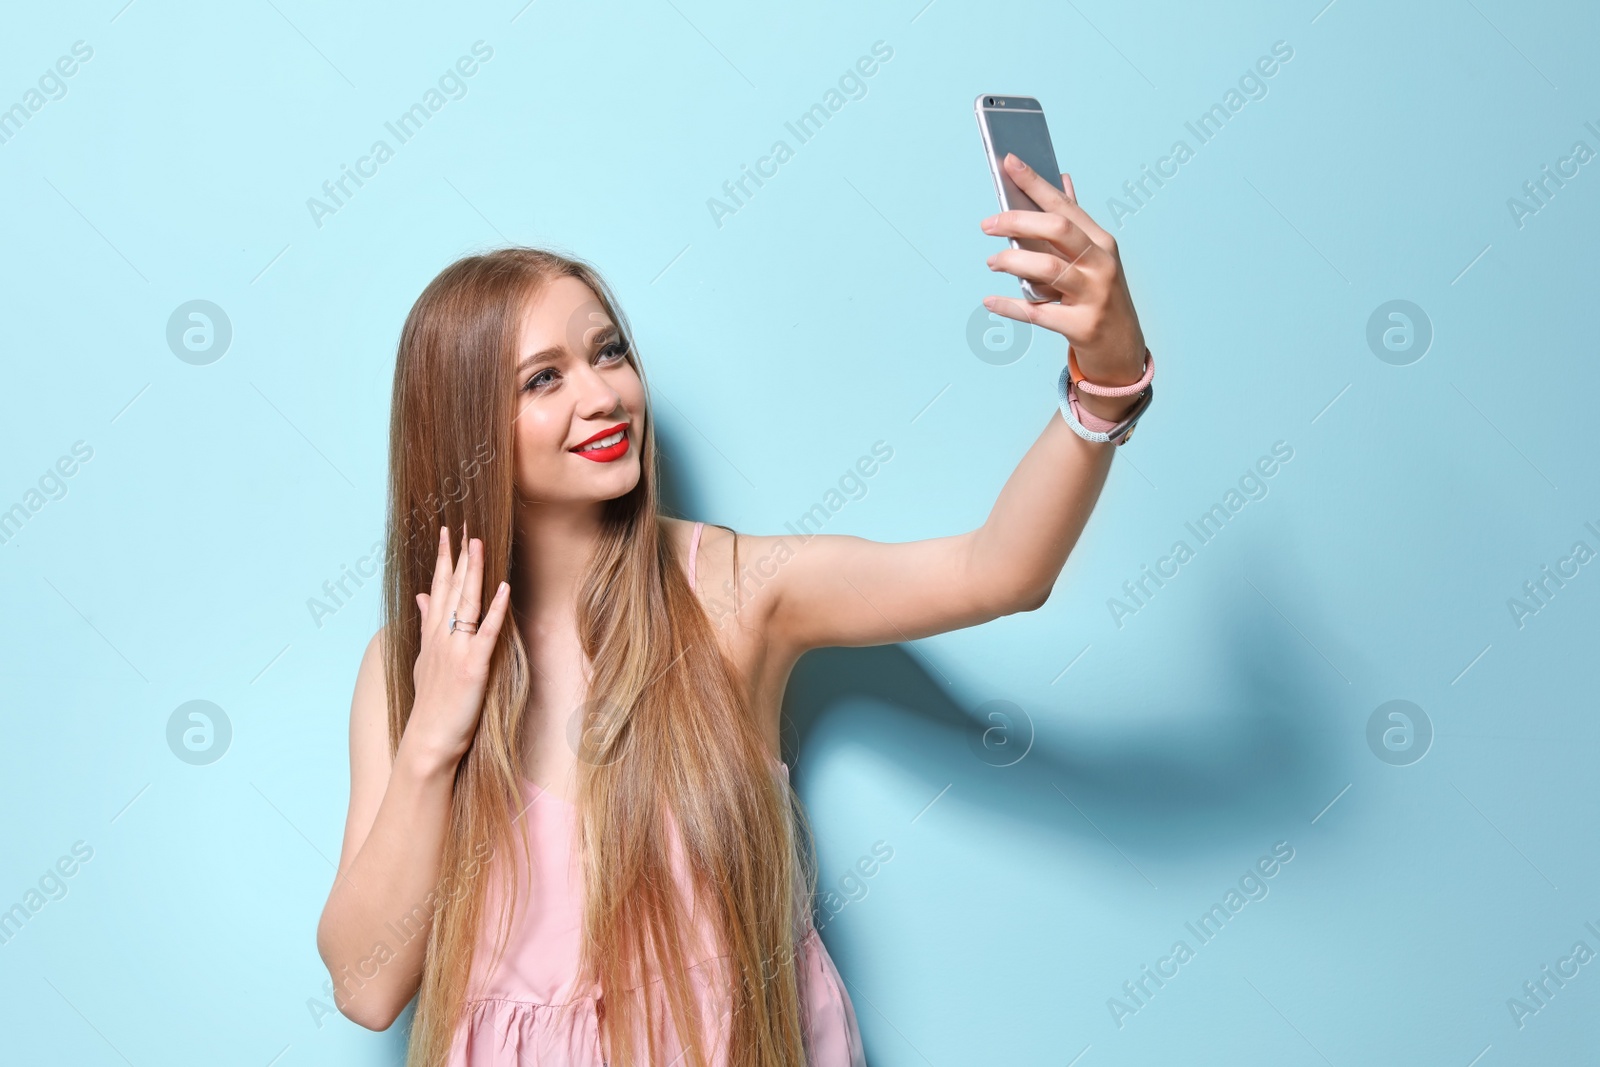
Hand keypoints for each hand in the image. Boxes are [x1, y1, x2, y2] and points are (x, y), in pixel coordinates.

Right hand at [405, 523, 511, 766]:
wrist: (427, 741)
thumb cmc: (430, 704)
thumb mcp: (422, 661)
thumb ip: (425, 627)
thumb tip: (421, 598)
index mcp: (431, 636)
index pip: (436, 589)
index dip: (442, 559)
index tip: (446, 533)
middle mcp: (440, 638)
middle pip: (449, 589)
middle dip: (456, 556)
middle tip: (462, 525)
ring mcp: (455, 651)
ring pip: (465, 604)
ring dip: (472, 573)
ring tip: (477, 544)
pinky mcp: (472, 667)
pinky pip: (485, 633)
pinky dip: (494, 610)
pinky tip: (502, 589)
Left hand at [980, 153, 1146, 396]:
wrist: (1122, 349)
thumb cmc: (1099, 298)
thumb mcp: (1093, 258)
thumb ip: (1074, 222)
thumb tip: (1063, 179)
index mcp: (1101, 242)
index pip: (1064, 204)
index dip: (1035, 182)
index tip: (1008, 161)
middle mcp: (1101, 264)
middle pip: (1057, 230)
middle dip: (1018, 221)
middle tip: (987, 224)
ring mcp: (1094, 296)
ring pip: (1047, 269)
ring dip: (1012, 262)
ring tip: (992, 262)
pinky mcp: (1081, 326)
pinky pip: (1037, 313)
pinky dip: (1010, 306)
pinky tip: (990, 301)